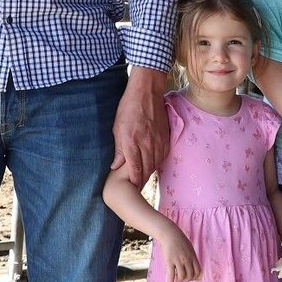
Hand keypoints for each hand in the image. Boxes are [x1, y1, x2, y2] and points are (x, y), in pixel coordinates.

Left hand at [110, 66, 169, 185]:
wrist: (147, 93)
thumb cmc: (128, 108)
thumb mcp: (117, 128)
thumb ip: (118, 149)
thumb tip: (115, 166)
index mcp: (132, 142)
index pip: (135, 169)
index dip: (133, 181)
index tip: (131, 188)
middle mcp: (146, 144)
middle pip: (146, 170)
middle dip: (141, 180)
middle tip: (136, 188)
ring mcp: (158, 141)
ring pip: (155, 164)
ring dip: (149, 172)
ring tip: (143, 179)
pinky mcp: (166, 138)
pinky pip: (162, 156)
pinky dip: (157, 162)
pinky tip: (152, 165)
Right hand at [158, 228, 200, 281]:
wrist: (170, 234)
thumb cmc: (180, 240)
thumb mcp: (190, 248)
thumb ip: (192, 257)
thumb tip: (193, 267)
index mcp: (193, 257)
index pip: (198, 272)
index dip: (194, 277)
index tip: (189, 278)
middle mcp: (187, 259)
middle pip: (190, 275)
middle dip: (186, 280)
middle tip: (182, 279)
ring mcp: (178, 260)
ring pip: (182, 276)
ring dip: (179, 280)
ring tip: (176, 279)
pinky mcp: (169, 260)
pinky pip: (171, 274)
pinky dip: (170, 281)